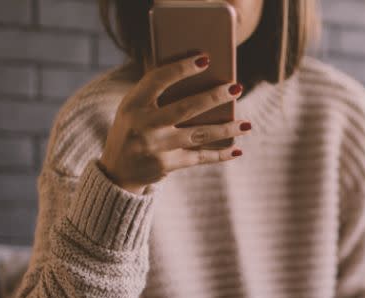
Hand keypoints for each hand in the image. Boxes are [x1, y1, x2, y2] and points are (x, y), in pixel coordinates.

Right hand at [99, 52, 250, 193]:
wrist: (117, 171)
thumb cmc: (133, 129)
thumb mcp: (133, 108)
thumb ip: (156, 94)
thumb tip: (199, 77)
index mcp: (133, 104)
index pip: (158, 80)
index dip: (182, 69)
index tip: (205, 59)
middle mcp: (144, 125)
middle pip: (185, 108)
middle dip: (214, 97)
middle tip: (237, 87)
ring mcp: (156, 147)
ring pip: (199, 134)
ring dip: (226, 129)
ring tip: (247, 124)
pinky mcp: (167, 165)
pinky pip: (199, 157)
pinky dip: (220, 155)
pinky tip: (237, 150)